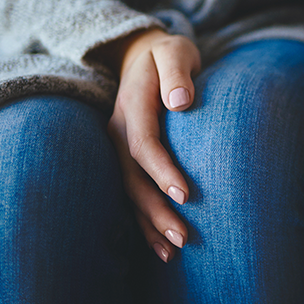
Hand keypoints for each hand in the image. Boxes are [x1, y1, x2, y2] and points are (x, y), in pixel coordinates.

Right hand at [103, 28, 200, 262]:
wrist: (142, 55)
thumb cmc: (168, 54)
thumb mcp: (174, 51)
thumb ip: (177, 73)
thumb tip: (181, 101)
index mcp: (132, 104)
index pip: (143, 142)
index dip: (161, 170)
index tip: (185, 194)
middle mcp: (118, 129)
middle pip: (132, 176)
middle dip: (155, 210)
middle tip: (182, 238)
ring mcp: (118, 145)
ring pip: (129, 190)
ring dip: (149, 223)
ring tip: (171, 252)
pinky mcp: (125, 157)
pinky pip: (132, 192)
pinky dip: (144, 221)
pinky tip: (160, 246)